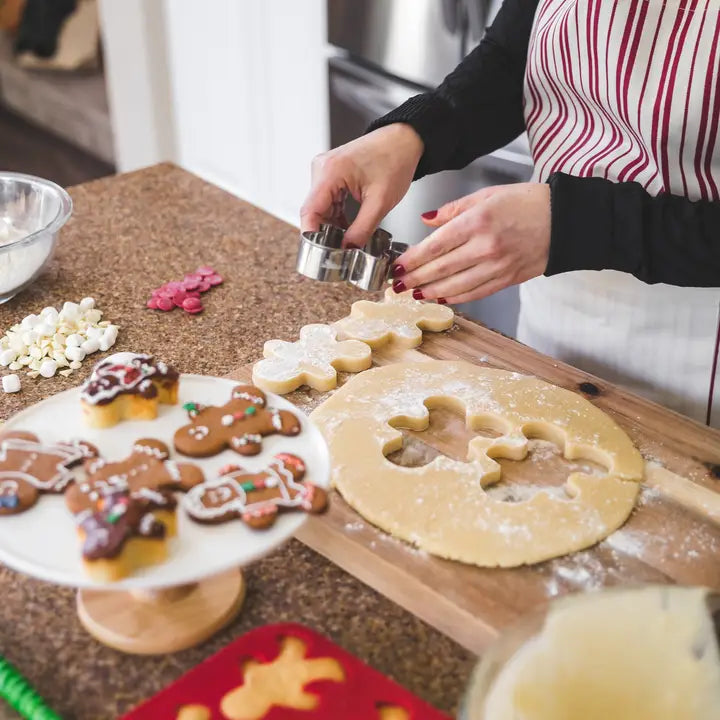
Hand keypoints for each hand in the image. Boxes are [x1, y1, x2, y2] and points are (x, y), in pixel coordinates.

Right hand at [301, 124, 423, 247]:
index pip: (310, 211)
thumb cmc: (395, 159)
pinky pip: (327, 202)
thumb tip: (348, 250)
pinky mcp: (331, 175)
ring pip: (320, 209)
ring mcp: (325, 171)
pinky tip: (347, 229)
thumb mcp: (381, 202)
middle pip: (313, 212)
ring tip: (345, 243)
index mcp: (330, 171)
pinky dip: (336, 217)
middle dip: (323, 234)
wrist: (404, 139)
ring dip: (331, 227)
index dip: (311, 236)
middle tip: (337, 254)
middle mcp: (322, 168)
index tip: (317, 255)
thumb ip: (362, 229)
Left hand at [393, 183, 550, 303]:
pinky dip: (455, 297)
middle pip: (441, 268)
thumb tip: (427, 220)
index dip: (412, 259)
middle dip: (415, 278)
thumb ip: (454, 209)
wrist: (565, 220)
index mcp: (478, 222)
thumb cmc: (528, 203)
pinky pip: (475, 293)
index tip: (397, 266)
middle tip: (397, 284)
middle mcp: (486, 247)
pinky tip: (440, 297)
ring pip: (455, 286)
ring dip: (431, 291)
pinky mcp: (507, 279)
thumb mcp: (488, 195)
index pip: (435, 245)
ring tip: (414, 293)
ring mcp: (497, 266)